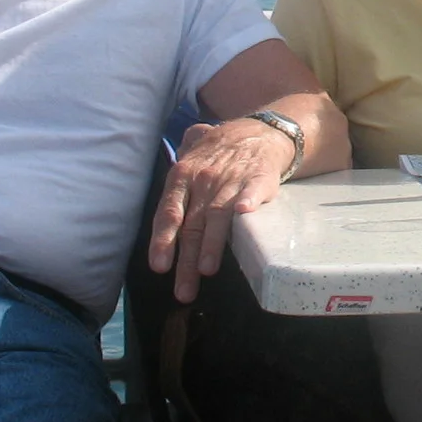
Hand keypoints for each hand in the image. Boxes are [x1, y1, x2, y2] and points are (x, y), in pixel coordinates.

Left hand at [150, 118, 293, 301]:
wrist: (261, 132)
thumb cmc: (221, 148)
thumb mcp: (188, 153)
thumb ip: (170, 176)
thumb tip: (161, 196)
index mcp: (182, 176)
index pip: (169, 213)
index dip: (163, 240)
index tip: (160, 267)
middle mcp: (203, 180)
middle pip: (192, 225)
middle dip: (186, 260)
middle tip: (183, 290)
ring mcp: (231, 180)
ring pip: (218, 216)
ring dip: (211, 244)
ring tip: (205, 270)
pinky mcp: (258, 179)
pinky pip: (250, 191)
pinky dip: (247, 201)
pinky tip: (243, 214)